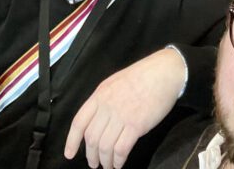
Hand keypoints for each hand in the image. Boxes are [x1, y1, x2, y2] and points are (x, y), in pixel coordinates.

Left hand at [65, 47, 186, 168]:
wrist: (163, 73)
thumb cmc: (142, 76)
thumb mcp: (114, 83)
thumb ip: (103, 100)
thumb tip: (97, 120)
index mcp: (99, 95)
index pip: (79, 122)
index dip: (71, 141)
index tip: (69, 154)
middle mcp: (107, 106)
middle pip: (91, 138)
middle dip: (91, 156)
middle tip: (94, 164)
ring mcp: (121, 115)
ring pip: (105, 146)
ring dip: (105, 161)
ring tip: (108, 166)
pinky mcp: (136, 125)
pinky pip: (121, 149)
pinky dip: (118, 160)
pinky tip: (119, 163)